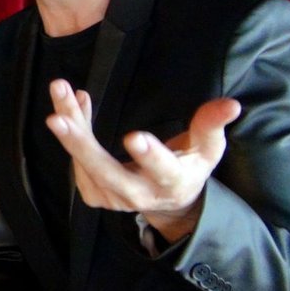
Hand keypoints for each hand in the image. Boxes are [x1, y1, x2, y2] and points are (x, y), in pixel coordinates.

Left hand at [46, 79, 240, 242]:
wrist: (167, 201)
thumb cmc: (190, 166)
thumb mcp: (207, 148)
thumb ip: (212, 125)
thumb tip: (232, 104)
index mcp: (170, 182)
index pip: (162, 170)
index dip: (150, 155)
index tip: (134, 137)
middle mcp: (137, 194)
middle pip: (106, 171)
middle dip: (81, 144)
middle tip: (58, 118)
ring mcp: (111, 197)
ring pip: (84, 161)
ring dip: (71, 123)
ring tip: (60, 89)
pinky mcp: (93, 192)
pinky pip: (77, 158)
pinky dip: (74, 127)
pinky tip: (73, 103)